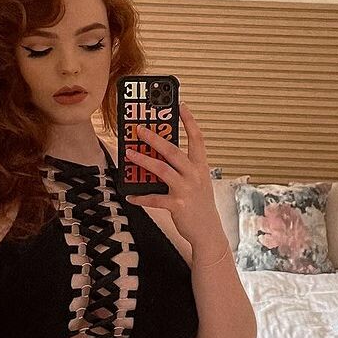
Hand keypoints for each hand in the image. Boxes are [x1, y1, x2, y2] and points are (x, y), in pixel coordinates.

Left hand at [126, 103, 224, 249]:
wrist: (208, 232)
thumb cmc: (200, 205)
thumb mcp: (197, 182)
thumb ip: (182, 169)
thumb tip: (158, 155)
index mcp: (201, 167)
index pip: (197, 138)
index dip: (189, 121)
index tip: (180, 105)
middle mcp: (195, 175)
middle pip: (173, 151)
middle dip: (154, 138)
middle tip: (139, 129)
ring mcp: (186, 190)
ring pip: (161, 170)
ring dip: (143, 161)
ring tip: (129, 154)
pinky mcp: (178, 205)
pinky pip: (154, 199)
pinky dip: (140, 197)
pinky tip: (130, 195)